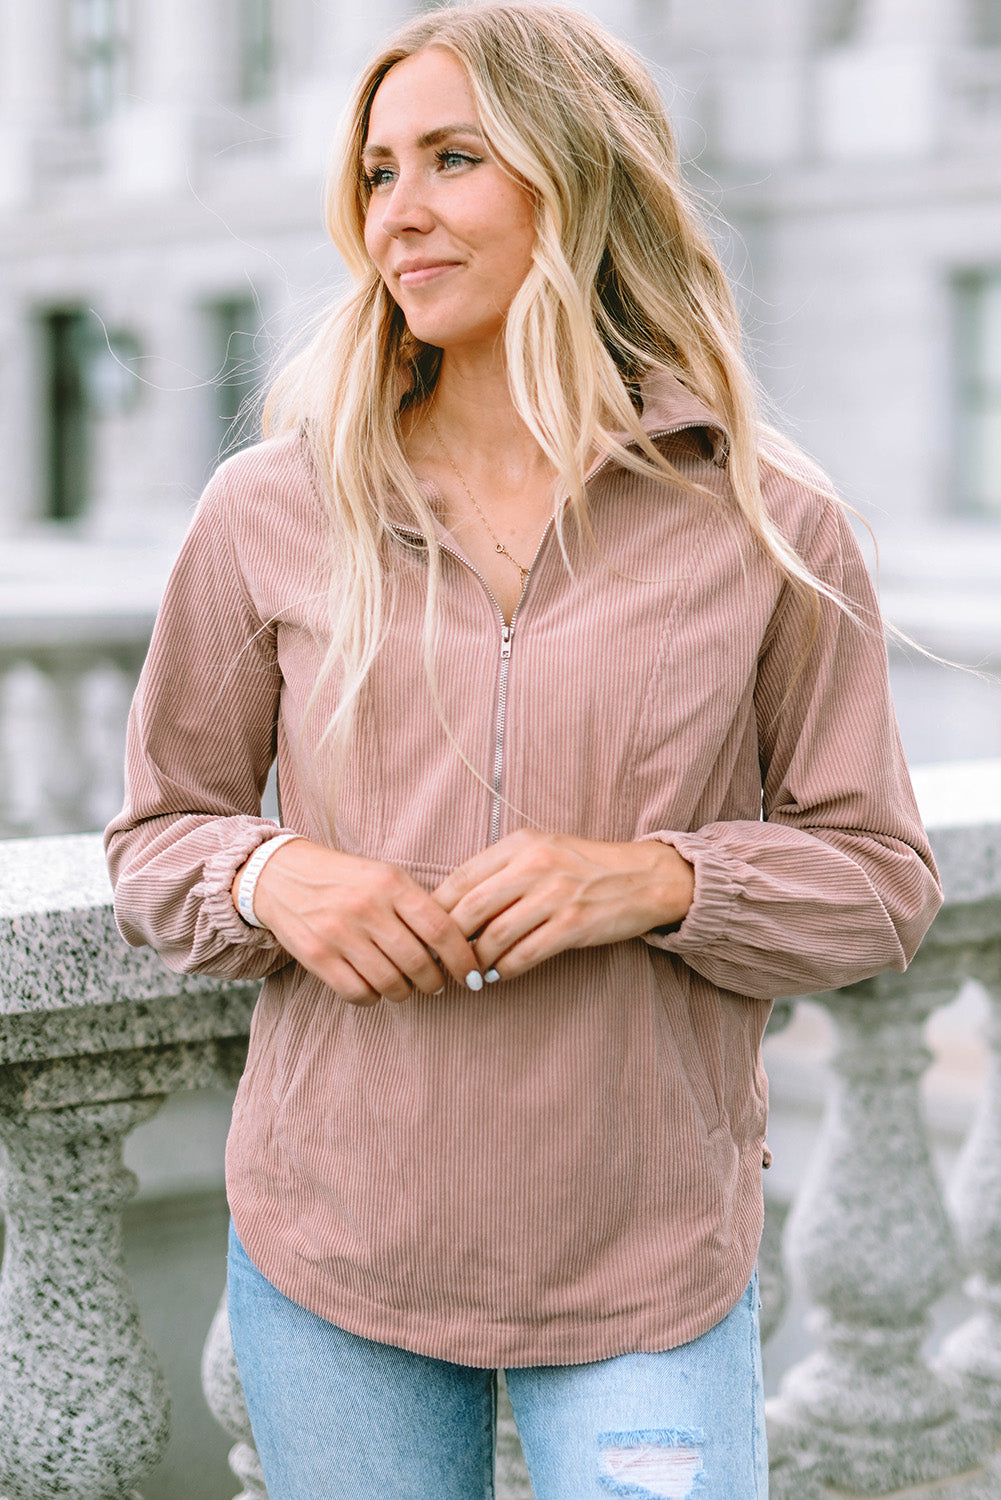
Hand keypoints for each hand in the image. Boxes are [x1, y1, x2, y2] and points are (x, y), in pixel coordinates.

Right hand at [232, 840, 480, 1004]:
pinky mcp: (317, 956)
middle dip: (435, 982)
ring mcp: (340, 933)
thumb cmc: (346, 879)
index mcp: (391, 883)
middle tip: (436, 984)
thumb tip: (457, 949)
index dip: (463, 959)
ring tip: (405, 985)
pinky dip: (373, 998)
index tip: (473, 975)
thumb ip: (418, 907)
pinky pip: (359, 994)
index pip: (442, 929)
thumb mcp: (386, 877)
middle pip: (419, 963)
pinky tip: (374, 986)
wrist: (282, 875)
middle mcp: (367, 907)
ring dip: (405, 992)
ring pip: (391, 984)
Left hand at [433, 829, 694, 979]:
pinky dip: (506, 970)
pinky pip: (525, 955)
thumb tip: (454, 908)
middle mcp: (534, 866)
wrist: (644, 878)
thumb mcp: (541, 851)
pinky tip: (500, 975)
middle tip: (440, 961)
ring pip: (494, 936)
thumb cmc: (584, 867)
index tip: (425, 933)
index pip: (460, 879)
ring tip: (470, 973)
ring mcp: (555, 895)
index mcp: (520, 845)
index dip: (436, 911)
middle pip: (470, 910)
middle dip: (448, 942)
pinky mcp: (573, 925)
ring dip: (476, 962)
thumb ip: (501, 871)